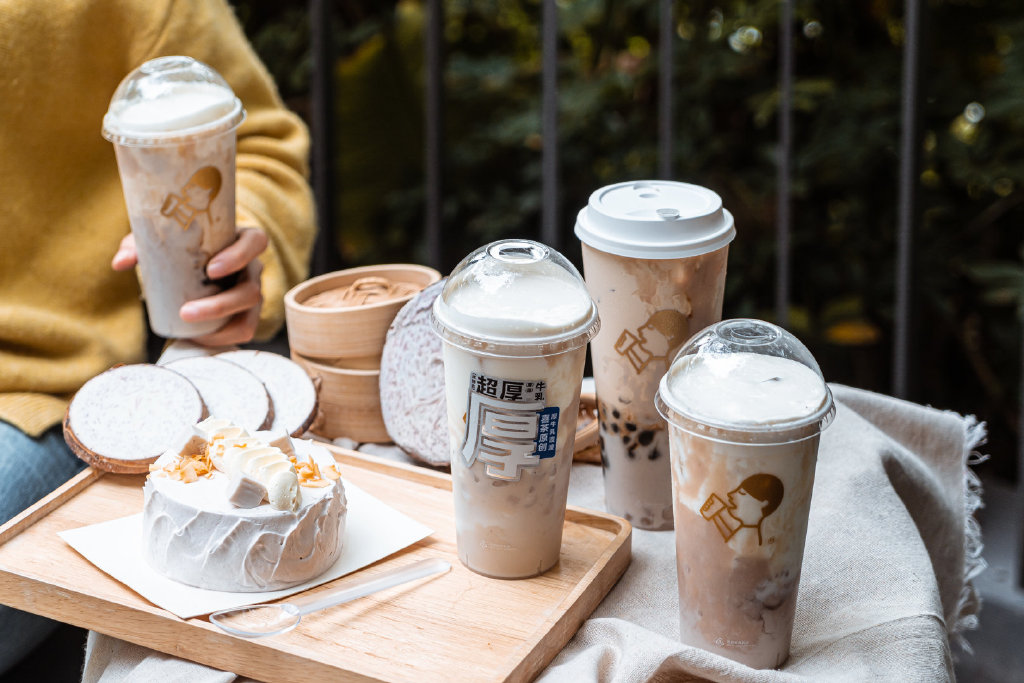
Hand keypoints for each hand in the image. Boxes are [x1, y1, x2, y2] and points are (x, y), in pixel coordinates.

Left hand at [111, 228, 268, 345]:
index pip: (255, 242)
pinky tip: (200, 337)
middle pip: (251, 288)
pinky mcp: (246, 314)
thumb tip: (120, 263)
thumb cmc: (179, 248)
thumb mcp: (161, 242)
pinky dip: (224, 337)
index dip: (239, 256)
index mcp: (241, 241)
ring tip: (188, 327)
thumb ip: (140, 246)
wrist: (192, 268)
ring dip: (220, 324)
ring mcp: (252, 293)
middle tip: (186, 311)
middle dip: (220, 304)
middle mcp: (252, 268)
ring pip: (248, 313)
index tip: (211, 269)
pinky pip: (243, 330)